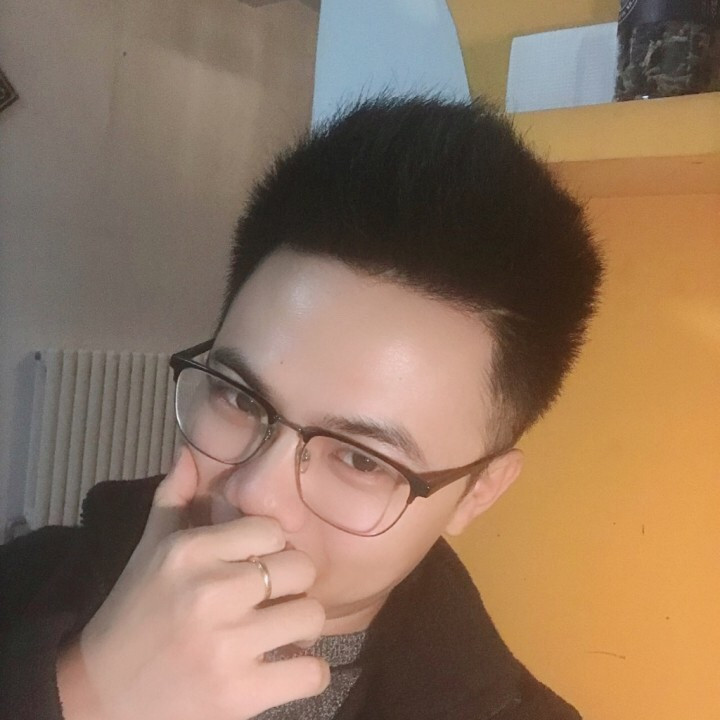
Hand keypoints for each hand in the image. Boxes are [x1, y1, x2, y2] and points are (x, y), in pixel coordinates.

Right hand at [57, 447, 328, 719]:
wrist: (100, 697)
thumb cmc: (135, 612)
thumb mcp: (148, 548)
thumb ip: (173, 496)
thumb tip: (189, 450)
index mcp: (189, 551)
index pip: (272, 530)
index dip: (271, 548)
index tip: (257, 564)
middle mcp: (210, 591)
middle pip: (301, 569)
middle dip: (292, 585)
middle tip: (273, 599)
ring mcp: (226, 646)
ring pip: (312, 616)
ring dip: (303, 628)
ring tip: (281, 633)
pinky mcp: (239, 696)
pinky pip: (313, 673)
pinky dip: (308, 673)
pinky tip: (284, 669)